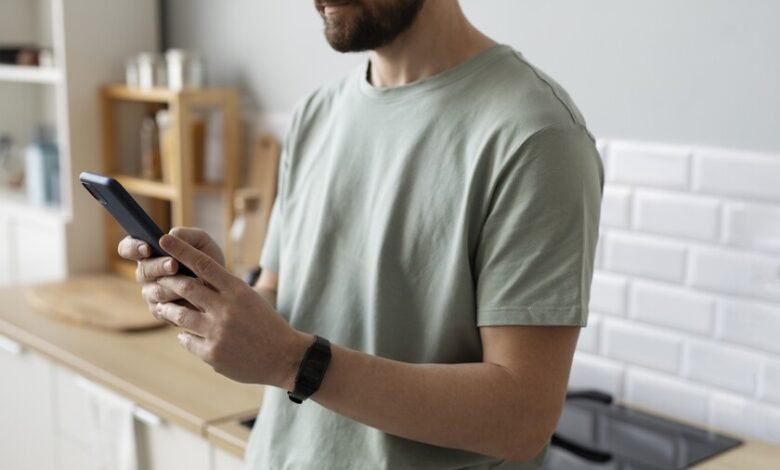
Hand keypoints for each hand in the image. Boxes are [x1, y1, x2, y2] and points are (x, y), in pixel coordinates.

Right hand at [117, 227, 224, 320]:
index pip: (128, 248)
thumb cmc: (208, 259)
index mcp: (149, 253)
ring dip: (172, 286)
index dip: (133, 248)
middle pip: (142, 271)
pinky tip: (193, 300)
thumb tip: (167, 237)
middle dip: (158, 267)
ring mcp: (151, 293)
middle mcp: (146, 274)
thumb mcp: (201, 242)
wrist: (223, 287)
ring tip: (191, 282)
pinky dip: (180, 303)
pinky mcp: (161, 311)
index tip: (147, 248)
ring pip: (154, 291)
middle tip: (174, 264)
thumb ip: (186, 235)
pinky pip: (164, 309)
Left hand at [154, 233, 310, 387]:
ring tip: (163, 307)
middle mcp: (226, 309)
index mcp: (237, 290)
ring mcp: (218, 332)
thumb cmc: (267, 324)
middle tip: (156, 278)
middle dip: (167, 281)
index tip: (164, 239)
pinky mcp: (212, 354)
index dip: (181, 250)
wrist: (284, 357)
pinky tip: (186, 335)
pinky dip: (184, 335)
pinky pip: (186, 340)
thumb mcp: (251, 298)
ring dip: (167, 309)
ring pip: (179, 315)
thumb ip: (225, 289)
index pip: (204, 264)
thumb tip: (196, 279)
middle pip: (185, 287)